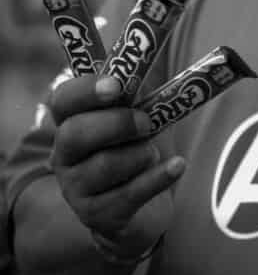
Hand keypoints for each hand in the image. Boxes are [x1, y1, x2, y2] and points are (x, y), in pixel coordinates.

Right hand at [50, 74, 184, 258]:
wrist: (135, 209)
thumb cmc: (133, 150)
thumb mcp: (132, 119)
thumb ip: (135, 95)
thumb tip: (151, 59)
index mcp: (69, 123)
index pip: (62, 100)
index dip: (86, 90)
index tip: (117, 86)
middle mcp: (63, 156)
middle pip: (76, 134)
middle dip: (117, 123)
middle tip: (147, 123)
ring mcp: (76, 189)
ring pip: (105, 165)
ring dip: (140, 154)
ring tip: (153, 153)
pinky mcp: (97, 215)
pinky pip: (129, 194)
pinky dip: (158, 178)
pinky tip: (178, 165)